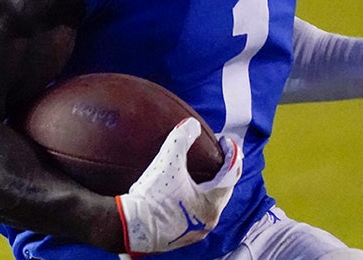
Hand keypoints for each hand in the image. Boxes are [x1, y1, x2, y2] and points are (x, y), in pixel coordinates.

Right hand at [116, 118, 241, 255]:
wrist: (130, 227)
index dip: (231, 155)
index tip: (225, 141)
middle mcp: (208, 220)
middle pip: (222, 191)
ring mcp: (195, 231)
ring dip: (208, 187)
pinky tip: (183, 191)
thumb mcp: (167, 163)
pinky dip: (195, 199)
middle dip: (222, 171)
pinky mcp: (181, 237)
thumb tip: (191, 124)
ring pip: (209, 204)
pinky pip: (195, 213)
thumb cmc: (152, 197)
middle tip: (215, 154)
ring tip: (200, 172)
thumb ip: (181, 140)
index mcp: (211, 204)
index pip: (230, 175)